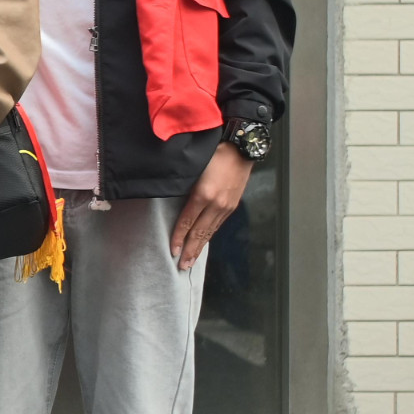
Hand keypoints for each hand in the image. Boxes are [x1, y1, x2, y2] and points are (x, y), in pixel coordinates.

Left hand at [170, 141, 252, 268]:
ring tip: (191, 261)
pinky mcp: (233, 205)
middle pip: (200, 232)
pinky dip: (209, 236)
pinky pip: (218, 225)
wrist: (242, 146)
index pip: (187, 221)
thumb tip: (171, 201)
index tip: (172, 251)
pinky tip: (204, 242)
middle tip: (182, 266)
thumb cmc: (213, 152)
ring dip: (200, 247)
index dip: (178, 237)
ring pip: (210, 231)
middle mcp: (217, 204)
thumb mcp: (193, 168)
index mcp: (204, 194)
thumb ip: (183, 186)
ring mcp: (227, 206)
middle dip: (190, 250)